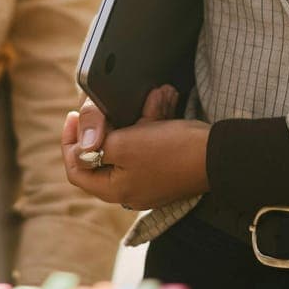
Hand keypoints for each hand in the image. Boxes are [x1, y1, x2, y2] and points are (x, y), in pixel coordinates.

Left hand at [61, 86, 208, 209]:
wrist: (218, 154)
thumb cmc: (170, 150)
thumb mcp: (124, 144)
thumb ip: (96, 145)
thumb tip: (82, 148)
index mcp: (115, 189)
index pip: (77, 169)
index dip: (70, 142)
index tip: (74, 117)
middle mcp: (130, 190)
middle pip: (104, 155)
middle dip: (110, 124)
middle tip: (111, 104)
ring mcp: (150, 180)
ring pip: (130, 145)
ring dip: (136, 118)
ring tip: (149, 98)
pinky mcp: (166, 169)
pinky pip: (151, 144)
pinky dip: (152, 123)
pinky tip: (162, 101)